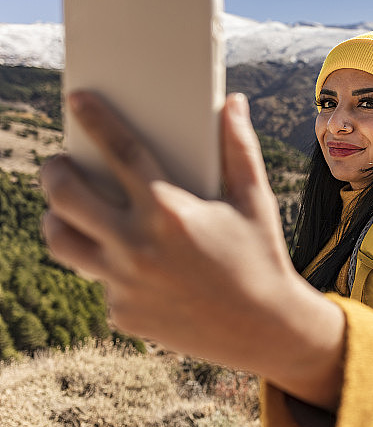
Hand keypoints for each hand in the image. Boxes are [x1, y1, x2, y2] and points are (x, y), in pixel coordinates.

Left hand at [41, 92, 343, 408]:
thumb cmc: (262, 256)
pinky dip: (106, 264)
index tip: (77, 98)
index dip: (95, 120)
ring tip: (70, 212)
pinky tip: (127, 260)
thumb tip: (234, 102)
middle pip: (66, 196)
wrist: (264, 328)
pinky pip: (97, 279)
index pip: (120, 152)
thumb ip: (239, 147)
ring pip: (61, 242)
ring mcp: (124, 283)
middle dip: (54, 172)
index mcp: (169, 210)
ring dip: (58, 220)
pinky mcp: (121, 313)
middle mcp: (137, 246)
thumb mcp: (255, 200)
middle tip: (59, 165)